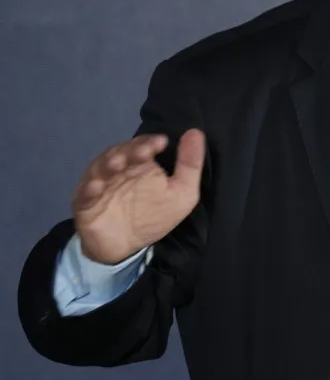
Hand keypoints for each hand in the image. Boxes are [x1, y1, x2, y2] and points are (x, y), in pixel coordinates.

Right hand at [71, 129, 205, 264]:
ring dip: (108, 165)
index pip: (142, 145)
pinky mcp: (85, 203)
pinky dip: (89, 189)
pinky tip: (97, 187)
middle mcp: (118, 170)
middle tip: (143, 152)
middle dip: (131, 151)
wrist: (125, 247)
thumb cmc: (154, 216)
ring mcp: (100, 185)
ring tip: (118, 163)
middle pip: (120, 153)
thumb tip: (195, 132)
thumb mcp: (182, 193)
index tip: (162, 142)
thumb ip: (190, 165)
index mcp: (140, 164)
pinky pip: (85, 194)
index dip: (150, 142)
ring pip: (100, 169)